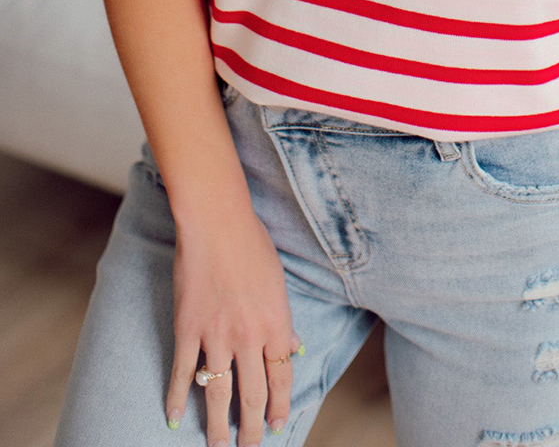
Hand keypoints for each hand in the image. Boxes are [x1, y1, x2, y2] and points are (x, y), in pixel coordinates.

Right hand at [165, 207, 300, 445]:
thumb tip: (294, 348)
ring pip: (219, 393)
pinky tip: (175, 419)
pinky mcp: (188, 329)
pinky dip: (178, 398)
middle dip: (251, 427)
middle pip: (251, 394)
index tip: (276, 425)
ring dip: (218, 425)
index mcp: (275, 324)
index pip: (281, 377)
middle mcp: (248, 337)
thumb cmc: (252, 245)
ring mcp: (216, 335)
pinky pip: (184, 372)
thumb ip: (283, 320)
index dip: (279, 405)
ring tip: (218, 446)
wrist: (217, 224)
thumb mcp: (279, 282)